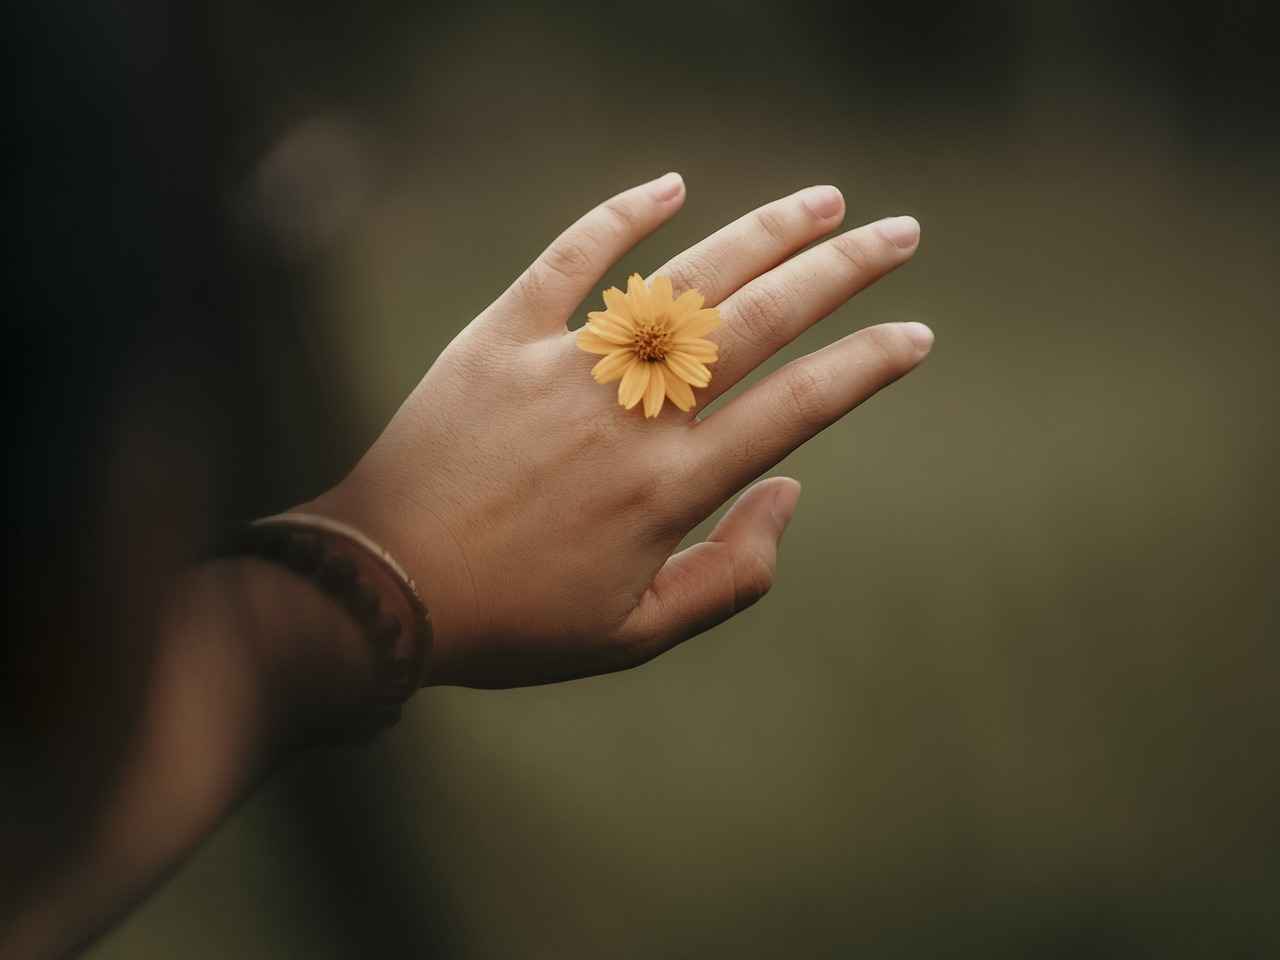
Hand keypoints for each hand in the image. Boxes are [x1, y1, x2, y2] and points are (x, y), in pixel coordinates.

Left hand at [309, 172, 930, 687]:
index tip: (915, 333)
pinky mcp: (501, 336)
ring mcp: (567, 365)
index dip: (867, 365)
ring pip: (684, 279)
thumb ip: (733, 574)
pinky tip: (671, 184)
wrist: (382, 586)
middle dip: (841, 270)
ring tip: (820, 201)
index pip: (799, 406)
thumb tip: (789, 491)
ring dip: (760, 233)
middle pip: (760, 320)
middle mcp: (633, 413)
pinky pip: (569, 260)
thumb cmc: (514, 622)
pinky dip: (620, 217)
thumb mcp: (637, 634)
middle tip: (898, 231)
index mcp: (671, 486)